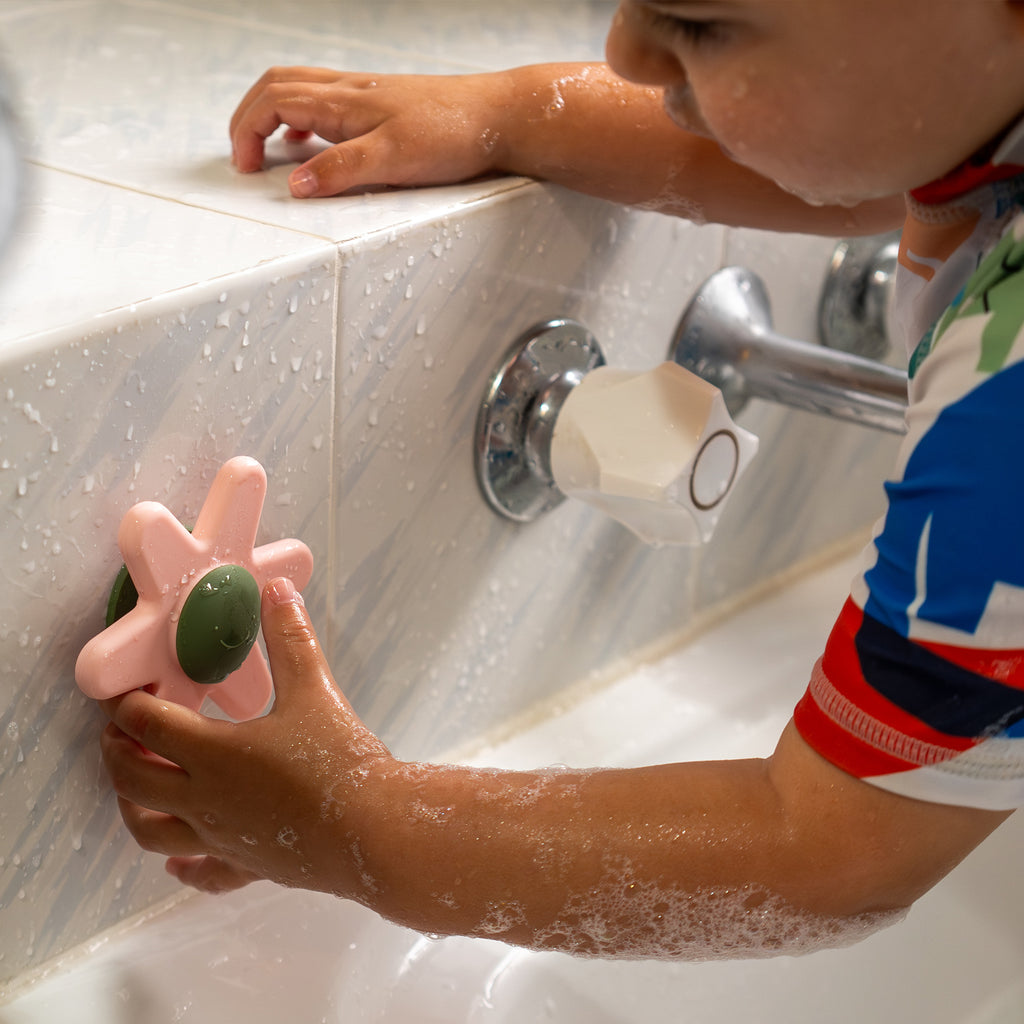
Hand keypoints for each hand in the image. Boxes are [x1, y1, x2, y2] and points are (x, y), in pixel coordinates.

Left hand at [100, 577, 393, 895]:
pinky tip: (179, 864)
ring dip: (131, 806)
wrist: (373, 830)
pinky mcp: (246, 865)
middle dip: (115, 751)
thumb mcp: (315, 689)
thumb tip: (277, 589)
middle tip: (119, 731)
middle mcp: (204, 799)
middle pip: (132, 778)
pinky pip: (201, 872)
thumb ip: (291, 638)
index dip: (124, 704)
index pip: (147, 724)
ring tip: (134, 788)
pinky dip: (183, 866)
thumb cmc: (340, 760)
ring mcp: (220, 838)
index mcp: (214, 752)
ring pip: (150, 830)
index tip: (122, 689)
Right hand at [229, 66, 507, 197]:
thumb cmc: (452, 135)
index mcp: (343, 101)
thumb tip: (295, 185)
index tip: (245, 168)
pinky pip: (330, 99)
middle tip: (244, 156)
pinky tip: (321, 141)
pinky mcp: (386, 104)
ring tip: (272, 148)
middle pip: (278, 85)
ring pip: (302, 88)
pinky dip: (307, 116)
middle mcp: (350, 89)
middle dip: (250, 117)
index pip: (272, 100)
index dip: (247, 131)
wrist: (499, 117)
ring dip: (275, 113)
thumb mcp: (392, 159)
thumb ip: (341, 170)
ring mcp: (367, 94)